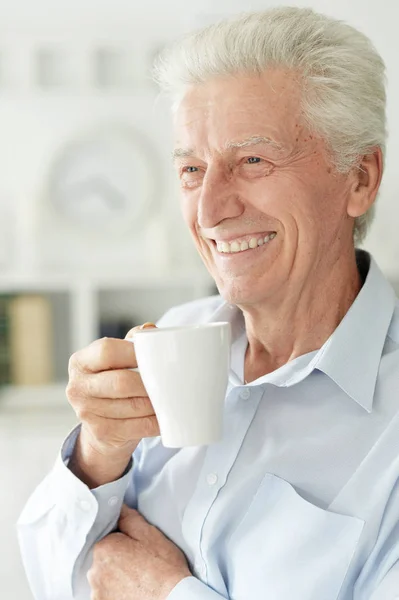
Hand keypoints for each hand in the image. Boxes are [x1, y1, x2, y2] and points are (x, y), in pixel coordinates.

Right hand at [66, 323, 159, 486]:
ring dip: (156, 404)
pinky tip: (165, 417)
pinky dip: (156, 422)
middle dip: (148, 383)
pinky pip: (137, 427)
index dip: (133, 352)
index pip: (107, 351)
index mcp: (80, 362)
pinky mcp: (101, 432)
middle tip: (169, 381)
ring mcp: (86, 412)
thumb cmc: (112, 382)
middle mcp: (78, 387)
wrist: (100, 424)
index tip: (154, 355)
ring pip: (132, 407)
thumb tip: (151, 329)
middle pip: (121, 382)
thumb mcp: (116, 360)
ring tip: (170, 398)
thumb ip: (131, 342)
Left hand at [88, 505, 191, 599]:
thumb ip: (129, 517)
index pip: (107, 537)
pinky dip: (116, 591)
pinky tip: (132, 590)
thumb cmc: (164, 568)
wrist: (173, 599)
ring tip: (137, 580)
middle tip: (139, 563)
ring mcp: (97, 592)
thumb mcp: (150, 534)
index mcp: (103, 548)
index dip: (122, 540)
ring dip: (115, 577)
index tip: (136, 547)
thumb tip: (118, 507)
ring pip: (104, 577)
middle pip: (104, 558)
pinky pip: (106, 593)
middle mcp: (94, 572)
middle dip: (117, 558)